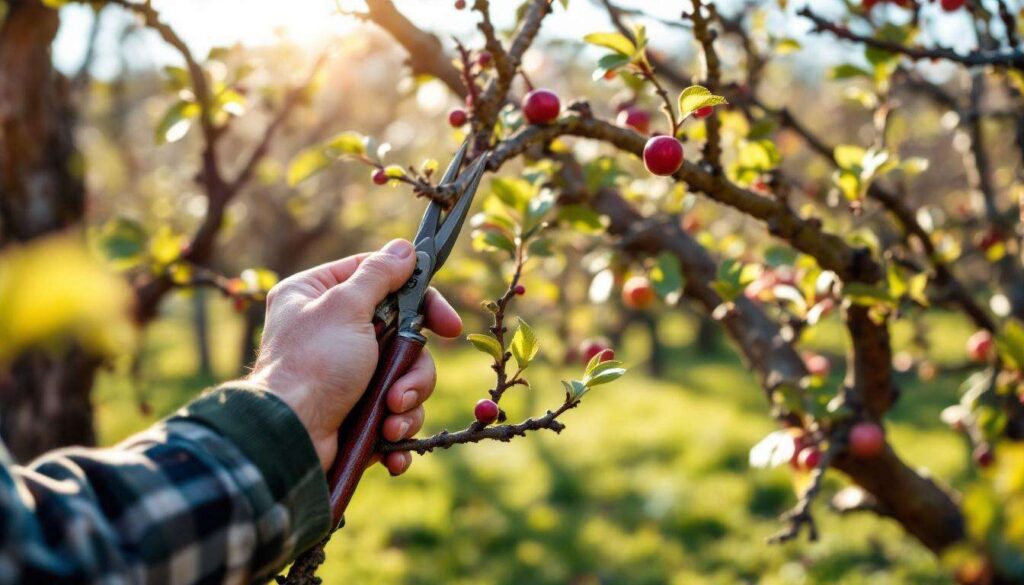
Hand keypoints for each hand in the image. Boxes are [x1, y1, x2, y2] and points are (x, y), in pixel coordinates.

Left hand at [248, 239, 461, 475]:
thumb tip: (405, 248)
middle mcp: (331, 330)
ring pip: (405, 375)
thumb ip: (378, 275)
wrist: (290, 438)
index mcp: (318, 295)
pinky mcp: (357, 409)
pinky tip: (391, 443)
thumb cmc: (313, 365)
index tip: (448, 325)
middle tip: (405, 389)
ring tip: (389, 418)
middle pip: (402, 333)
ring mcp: (346, 372)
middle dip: (411, 367)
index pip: (381, 279)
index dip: (419, 300)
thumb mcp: (345, 307)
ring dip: (407, 401)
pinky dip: (398, 428)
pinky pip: (396, 412)